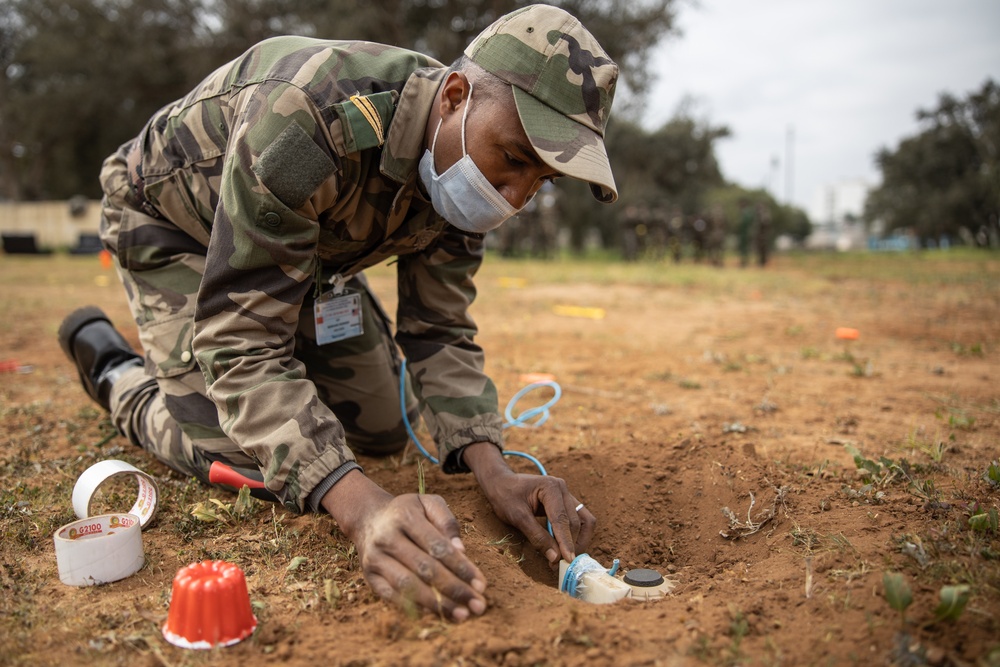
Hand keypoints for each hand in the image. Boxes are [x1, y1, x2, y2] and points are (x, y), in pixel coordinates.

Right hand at [320, 470, 486, 620]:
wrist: (368, 518)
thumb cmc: (408, 512)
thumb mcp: (428, 503)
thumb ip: (447, 522)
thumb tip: (462, 551)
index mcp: (405, 516)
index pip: (437, 547)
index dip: (461, 568)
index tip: (481, 585)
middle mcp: (387, 538)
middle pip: (425, 569)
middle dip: (454, 590)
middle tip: (478, 605)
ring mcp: (375, 558)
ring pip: (408, 586)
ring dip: (438, 603)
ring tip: (462, 614)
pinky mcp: (370, 576)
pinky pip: (393, 596)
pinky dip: (416, 607)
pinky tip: (437, 613)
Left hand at [462, 442, 595, 566]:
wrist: (501, 483)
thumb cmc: (505, 496)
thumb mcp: (517, 517)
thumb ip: (537, 536)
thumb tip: (555, 558)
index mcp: (551, 487)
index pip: (562, 519)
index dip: (566, 542)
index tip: (568, 560)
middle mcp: (563, 489)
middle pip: (576, 522)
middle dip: (571, 545)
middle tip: (561, 565)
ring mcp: (566, 495)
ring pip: (584, 522)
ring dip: (579, 541)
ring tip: (567, 558)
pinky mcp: (566, 503)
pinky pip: (579, 520)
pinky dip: (576, 535)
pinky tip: (566, 548)